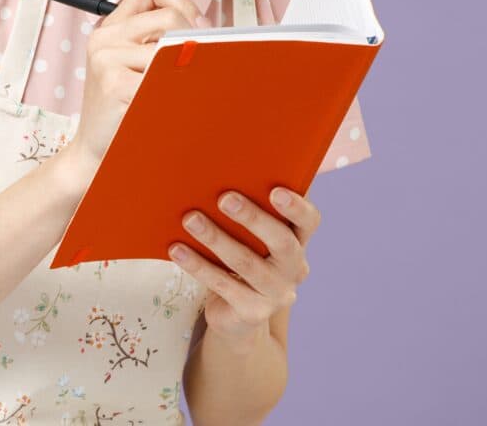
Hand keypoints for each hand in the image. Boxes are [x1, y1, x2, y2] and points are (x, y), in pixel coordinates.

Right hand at [70, 0, 203, 165]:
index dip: (182, 2)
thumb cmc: (125, 111)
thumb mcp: (137, 67)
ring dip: (189, 72)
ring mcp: (106, 59)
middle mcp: (104, 38)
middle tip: (203, 64)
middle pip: (171, 16)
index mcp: (111, 27)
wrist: (95, 153)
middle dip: (195, 39)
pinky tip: (169, 106)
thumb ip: (161, 40)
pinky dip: (178, 92)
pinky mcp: (115, 84)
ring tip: (181, 91)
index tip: (195, 29)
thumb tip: (209, 27)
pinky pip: (166, 78)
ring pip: (173, 48)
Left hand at [167, 186, 319, 348]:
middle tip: (225, 198)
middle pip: (282, 243)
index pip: (309, 222)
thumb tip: (215, 173)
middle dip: (253, 218)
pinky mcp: (253, 312)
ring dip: (216, 239)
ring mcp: (275, 293)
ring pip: (247, 263)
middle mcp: (293, 269)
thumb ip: (245, 211)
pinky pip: (223, 285)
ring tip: (190, 219)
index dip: (297, 207)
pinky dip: (198, 265)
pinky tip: (177, 250)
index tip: (275, 191)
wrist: (235, 313)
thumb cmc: (241, 257)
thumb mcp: (250, 236)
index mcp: (297, 241)